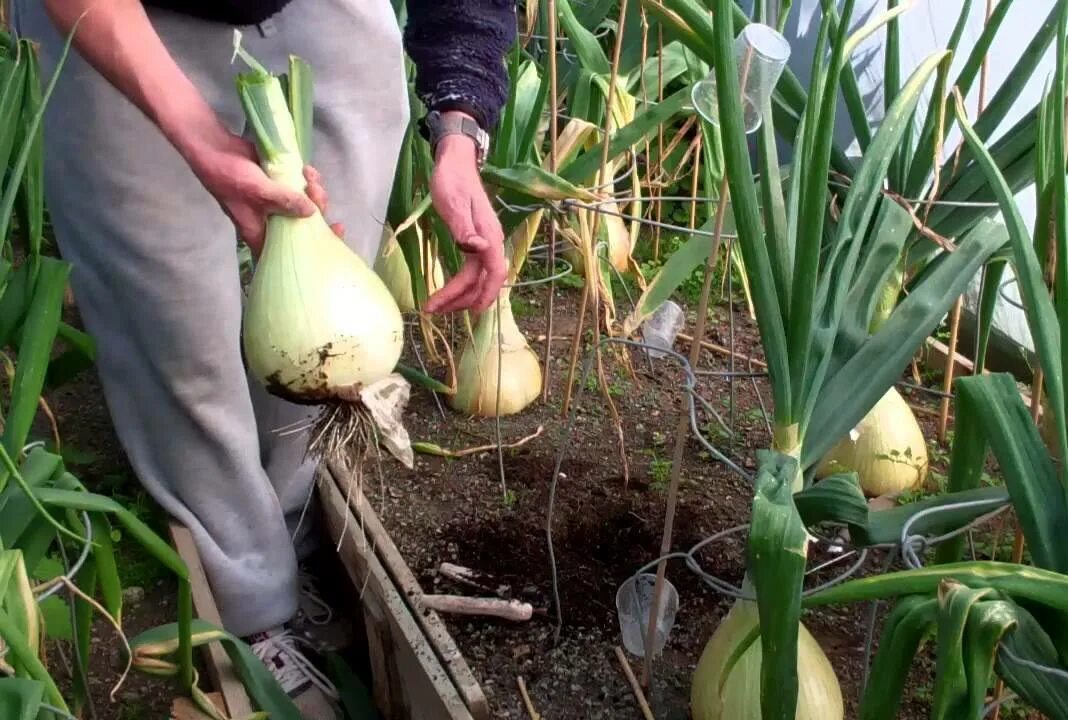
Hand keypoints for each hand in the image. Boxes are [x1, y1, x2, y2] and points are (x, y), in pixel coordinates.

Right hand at [183, 124, 341, 254]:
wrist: (213, 147)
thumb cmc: (228, 175)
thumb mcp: (257, 189)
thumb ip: (284, 200)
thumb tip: (311, 212)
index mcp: (262, 232)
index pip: (290, 251)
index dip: (315, 248)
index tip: (334, 233)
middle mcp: (271, 222)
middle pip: (305, 226)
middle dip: (319, 210)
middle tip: (317, 192)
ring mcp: (276, 204)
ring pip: (306, 206)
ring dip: (314, 192)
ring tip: (310, 175)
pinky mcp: (280, 186)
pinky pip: (302, 189)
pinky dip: (308, 181)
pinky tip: (307, 170)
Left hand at [424, 129, 507, 313]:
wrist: (455, 161)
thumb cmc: (452, 180)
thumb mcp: (453, 203)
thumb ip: (465, 228)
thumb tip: (479, 250)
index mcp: (490, 235)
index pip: (492, 274)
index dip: (479, 296)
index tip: (460, 312)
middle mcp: (491, 242)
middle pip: (483, 282)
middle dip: (461, 300)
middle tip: (434, 310)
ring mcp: (484, 243)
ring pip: (477, 279)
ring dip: (460, 296)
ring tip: (436, 306)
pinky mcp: (476, 242)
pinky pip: (473, 271)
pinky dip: (461, 285)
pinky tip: (449, 292)